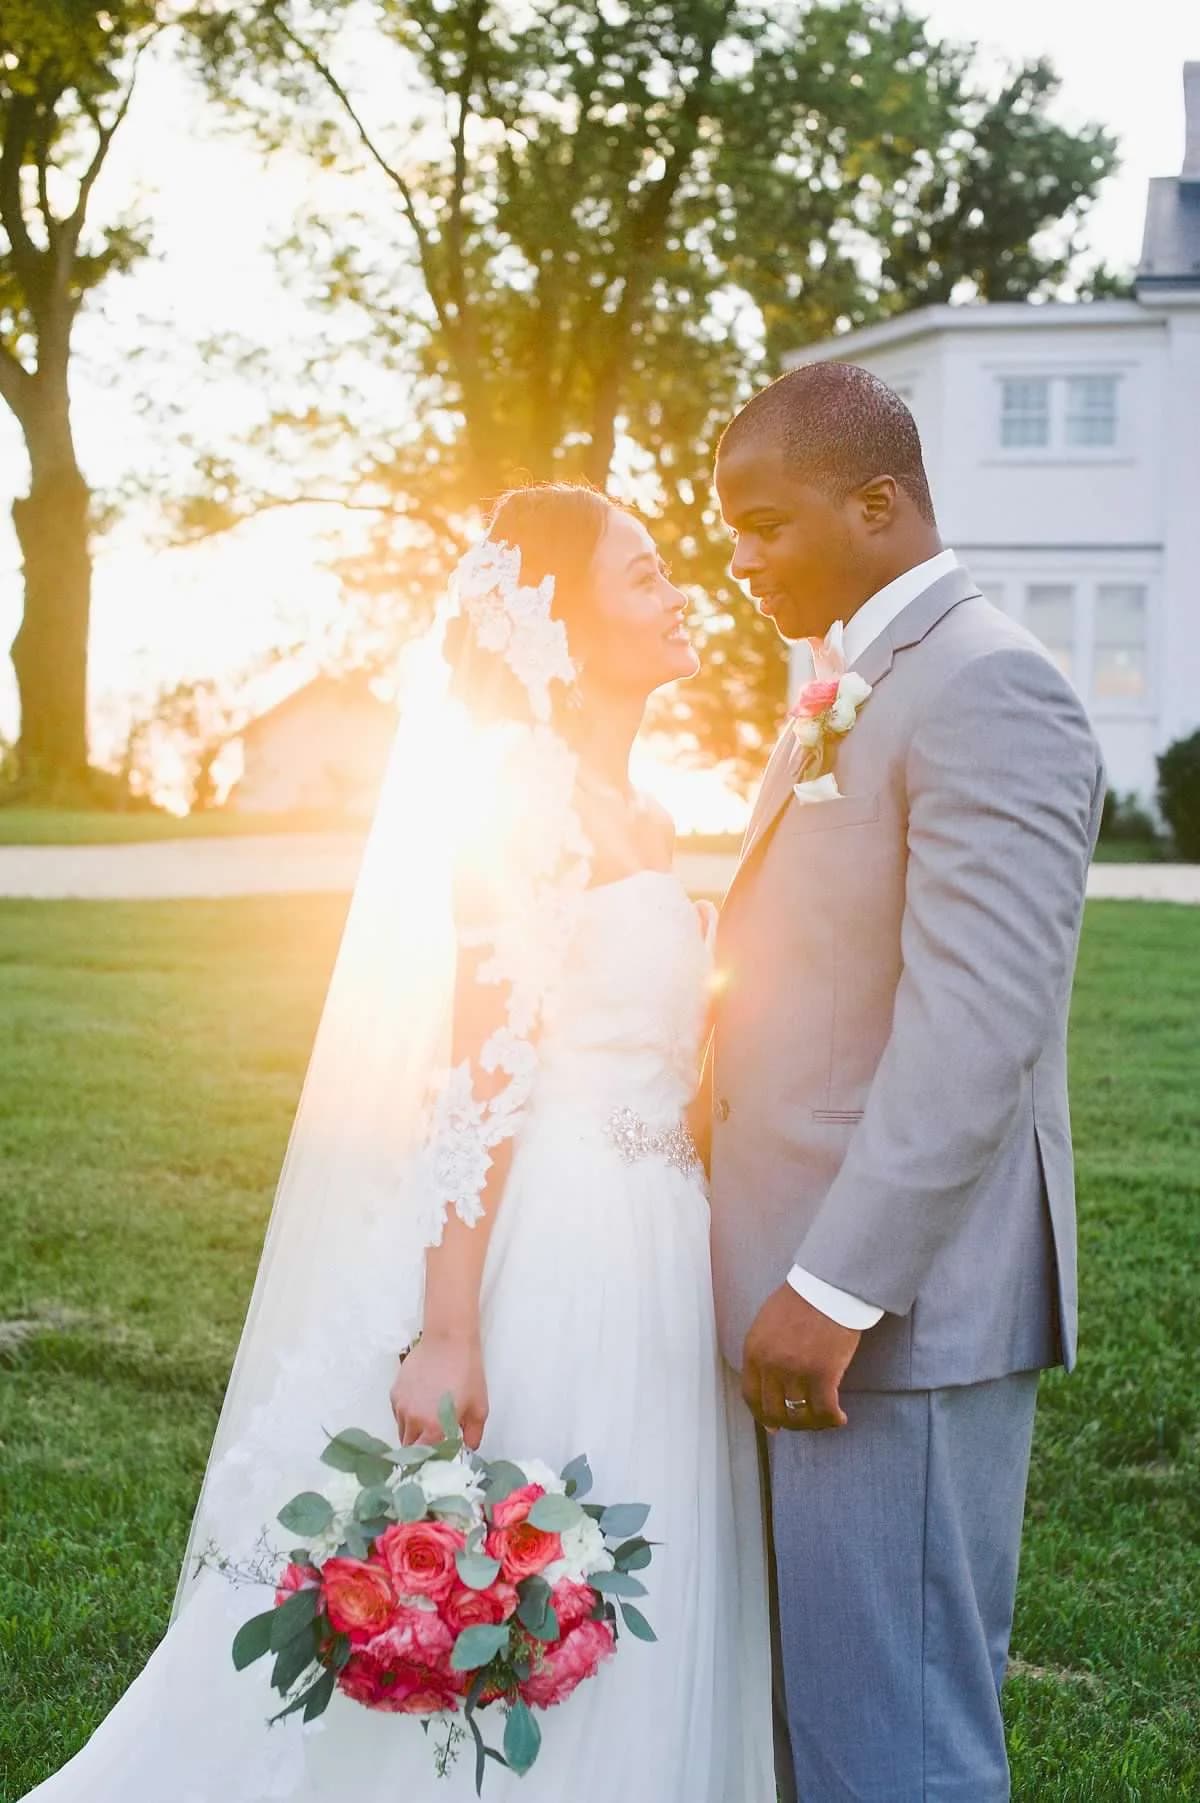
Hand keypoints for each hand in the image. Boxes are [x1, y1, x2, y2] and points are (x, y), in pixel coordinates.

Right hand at [389, 1332, 487, 1449]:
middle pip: (410, 1448)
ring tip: (429, 1420)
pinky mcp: (395, 1393)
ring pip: (402, 1431)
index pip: (425, 1458)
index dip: (432, 1461)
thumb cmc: (467, 1373)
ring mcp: (400, 1406)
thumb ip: (473, 1436)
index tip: (439, 1458)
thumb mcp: (479, 1408)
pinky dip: (407, 1416)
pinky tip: (422, 1404)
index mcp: (433, 1428)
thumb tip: (466, 1450)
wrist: (448, 1340)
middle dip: (421, 1449)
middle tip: (434, 1442)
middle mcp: (412, 1420)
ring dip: (413, 1433)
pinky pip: (398, 1414)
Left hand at [741, 1283, 860, 1431]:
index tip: (773, 1425)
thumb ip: (763, 1352)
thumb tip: (769, 1382)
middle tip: (802, 1424)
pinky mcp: (823, 1374)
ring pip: (800, 1415)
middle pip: (774, 1410)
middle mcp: (771, 1365)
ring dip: (813, 1423)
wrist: (828, 1287)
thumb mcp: (767, 1324)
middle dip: (788, 1423)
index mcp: (753, 1351)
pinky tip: (840, 1418)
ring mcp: (796, 1371)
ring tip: (824, 1419)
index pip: (751, 1396)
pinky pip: (825, 1410)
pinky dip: (832, 1419)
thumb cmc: (801, 1300)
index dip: (762, 1415)